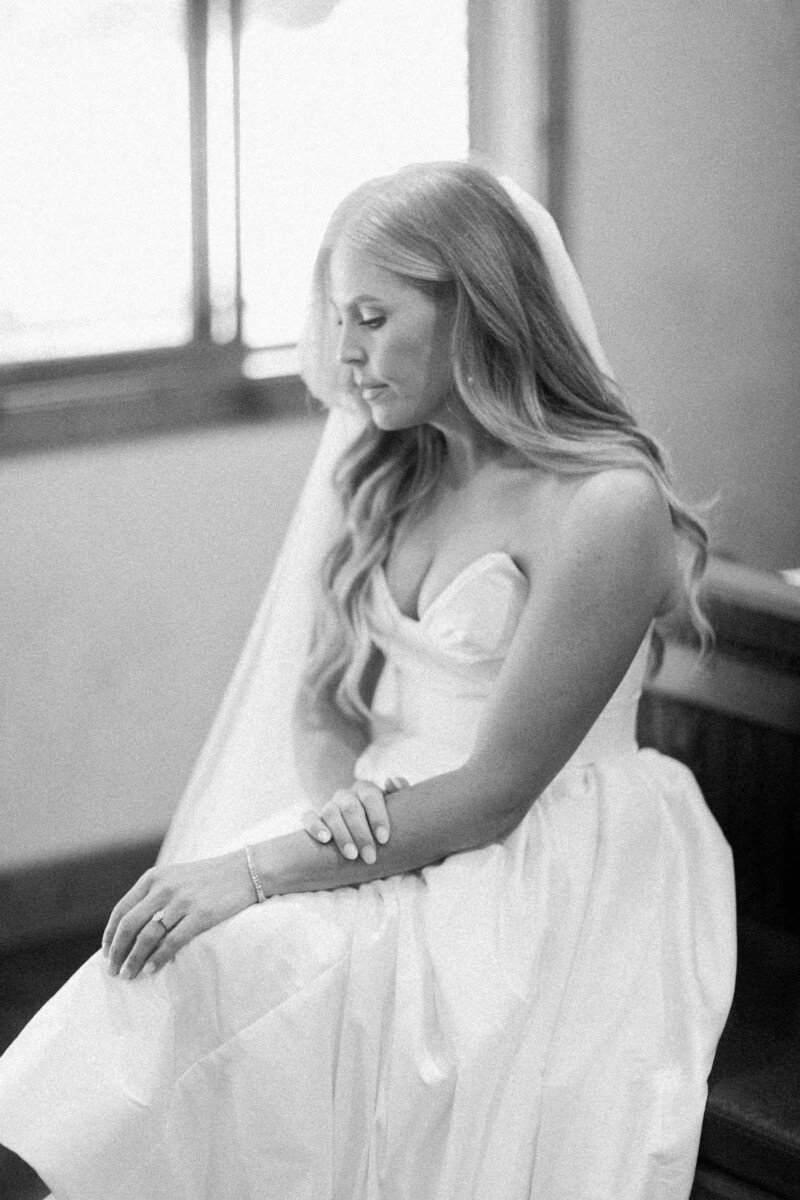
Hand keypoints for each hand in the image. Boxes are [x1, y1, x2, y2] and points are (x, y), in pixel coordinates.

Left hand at [102, 851, 255, 980]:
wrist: (245, 870)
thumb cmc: (209, 878)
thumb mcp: (176, 876)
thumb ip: (154, 895)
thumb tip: (132, 928)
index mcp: (154, 877)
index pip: (122, 910)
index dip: (110, 934)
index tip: (106, 953)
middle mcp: (164, 888)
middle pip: (129, 925)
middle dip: (116, 952)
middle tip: (112, 971)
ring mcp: (182, 901)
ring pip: (147, 936)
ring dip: (133, 959)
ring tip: (128, 975)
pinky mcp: (201, 915)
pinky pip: (172, 942)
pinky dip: (157, 959)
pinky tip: (150, 970)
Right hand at [301, 776, 407, 863]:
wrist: (361, 830)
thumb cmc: (381, 822)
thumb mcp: (395, 807)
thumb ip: (400, 792)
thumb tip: (391, 780)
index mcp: (365, 789)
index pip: (370, 796)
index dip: (377, 816)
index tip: (384, 839)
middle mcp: (346, 795)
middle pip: (351, 808)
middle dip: (361, 834)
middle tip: (370, 857)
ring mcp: (328, 805)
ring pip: (330, 812)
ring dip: (341, 834)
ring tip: (351, 855)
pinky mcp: (312, 817)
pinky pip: (308, 818)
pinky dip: (315, 827)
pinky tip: (325, 840)